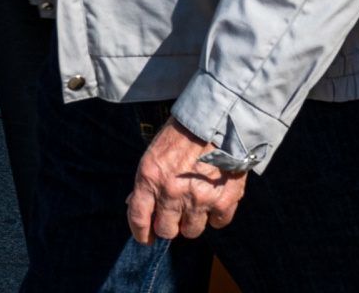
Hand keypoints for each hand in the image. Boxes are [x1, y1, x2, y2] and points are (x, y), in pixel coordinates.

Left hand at [127, 119, 246, 243]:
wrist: (217, 119)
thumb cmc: (182, 133)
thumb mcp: (154, 153)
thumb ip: (146, 182)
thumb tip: (134, 203)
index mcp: (150, 178)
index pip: (138, 218)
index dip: (141, 233)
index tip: (146, 239)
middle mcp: (171, 193)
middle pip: (167, 231)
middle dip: (169, 226)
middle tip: (175, 216)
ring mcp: (198, 199)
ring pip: (192, 231)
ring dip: (192, 222)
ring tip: (196, 205)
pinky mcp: (224, 201)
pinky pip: (218, 223)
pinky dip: (216, 216)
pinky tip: (215, 201)